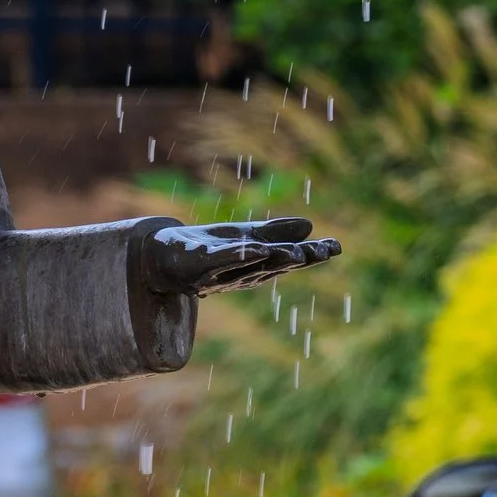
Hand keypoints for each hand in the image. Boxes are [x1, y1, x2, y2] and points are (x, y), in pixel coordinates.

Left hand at [134, 215, 340, 298]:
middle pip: (275, 265)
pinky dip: (237, 255)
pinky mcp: (196, 263)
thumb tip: (310, 226)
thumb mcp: (244, 236)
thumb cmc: (205, 248)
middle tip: (323, 253)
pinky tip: (254, 247)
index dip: (312, 254)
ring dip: (273, 259)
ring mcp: (219, 269)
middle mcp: (242, 270)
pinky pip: (218, 259)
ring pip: (251, 265)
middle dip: (299, 260)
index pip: (290, 258)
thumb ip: (275, 232)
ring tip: (295, 253)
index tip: (336, 247)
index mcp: (256, 262)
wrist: (160, 260)